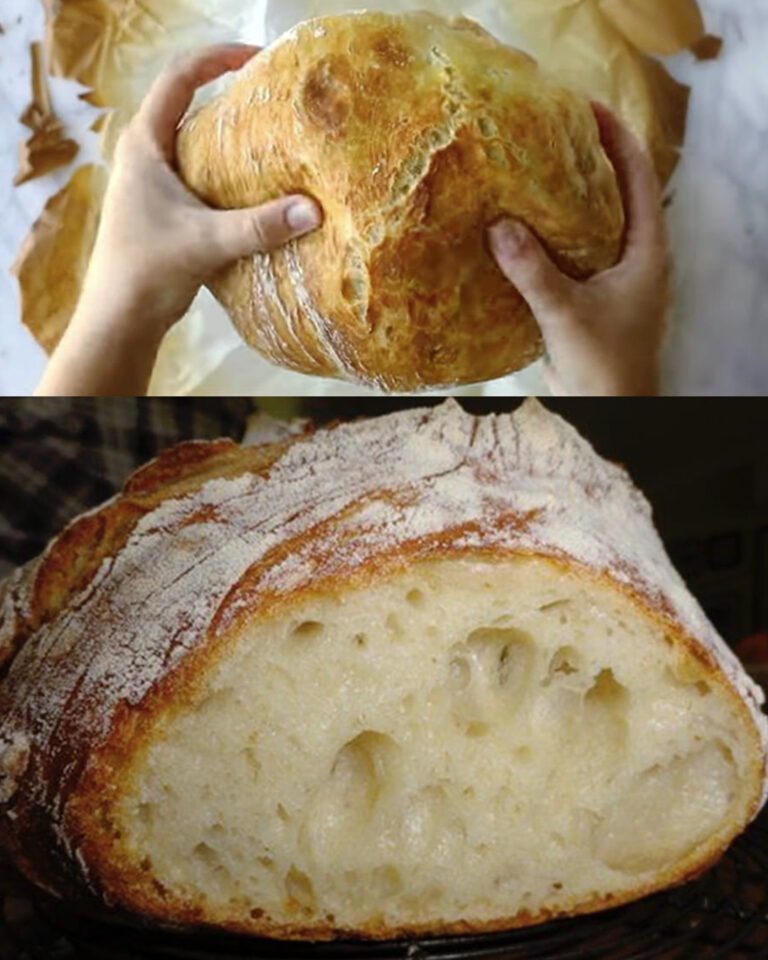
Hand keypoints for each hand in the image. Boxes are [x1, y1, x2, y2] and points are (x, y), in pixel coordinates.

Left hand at [36, 43, 322, 396]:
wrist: (119, 318)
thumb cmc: (148, 271)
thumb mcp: (206, 242)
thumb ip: (259, 225)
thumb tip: (315, 210)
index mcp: (144, 144)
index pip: (179, 78)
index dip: (217, 59)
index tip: (257, 58)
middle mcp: (146, 155)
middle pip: (188, 105)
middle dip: (230, 95)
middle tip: (274, 97)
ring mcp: (154, 183)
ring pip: (195, 143)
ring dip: (230, 137)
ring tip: (273, 139)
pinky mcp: (165, 209)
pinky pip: (201, 174)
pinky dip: (229, 172)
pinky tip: (258, 188)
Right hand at [489, 103, 666, 396]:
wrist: (608, 413)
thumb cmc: (604, 366)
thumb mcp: (566, 314)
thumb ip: (533, 271)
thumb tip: (497, 226)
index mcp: (646, 250)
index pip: (638, 175)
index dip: (615, 135)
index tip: (584, 105)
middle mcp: (634, 256)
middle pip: (614, 190)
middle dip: (585, 158)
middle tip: (547, 129)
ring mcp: (613, 277)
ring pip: (590, 222)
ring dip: (563, 197)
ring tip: (527, 168)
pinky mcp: (590, 296)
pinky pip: (570, 252)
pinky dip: (548, 235)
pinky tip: (516, 228)